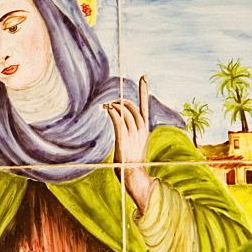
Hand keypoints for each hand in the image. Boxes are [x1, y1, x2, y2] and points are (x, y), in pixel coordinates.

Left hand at [105, 74, 153, 213]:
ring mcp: (133, 133)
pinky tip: (107, 109)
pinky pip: (118, 120)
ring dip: (114, 106)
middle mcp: (140, 129)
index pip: (145, 106)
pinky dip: (112, 112)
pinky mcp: (123, 138)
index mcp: (144, 129)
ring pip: (124, 112)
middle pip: (131, 107)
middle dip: (120, 102)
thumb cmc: (131, 162)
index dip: (144, 91)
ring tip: (107, 106)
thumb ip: (129, 132)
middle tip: (111, 104)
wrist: (134, 175)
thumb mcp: (133, 144)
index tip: (144, 77)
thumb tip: (120, 122)